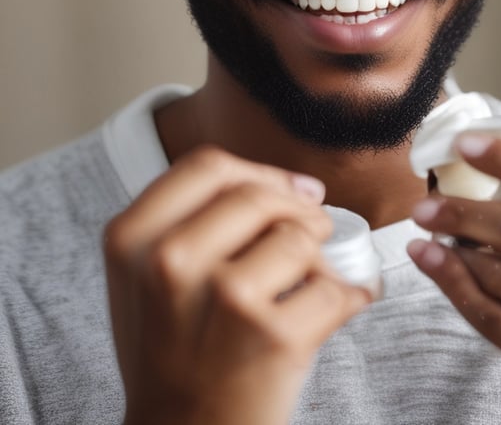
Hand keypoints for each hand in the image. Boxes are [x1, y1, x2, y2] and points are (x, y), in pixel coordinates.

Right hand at [104, 145, 370, 424]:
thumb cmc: (175, 352)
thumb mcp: (151, 277)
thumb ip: (201, 218)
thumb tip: (301, 187)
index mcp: (132, 239)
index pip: (209, 166)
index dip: (259, 172)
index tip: (288, 191)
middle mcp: (169, 262)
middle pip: (259, 193)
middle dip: (299, 209)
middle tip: (314, 231)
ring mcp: (222, 297)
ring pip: (301, 236)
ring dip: (321, 257)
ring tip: (311, 283)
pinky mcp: (272, 335)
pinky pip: (335, 286)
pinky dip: (351, 296)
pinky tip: (338, 308)